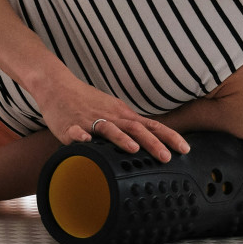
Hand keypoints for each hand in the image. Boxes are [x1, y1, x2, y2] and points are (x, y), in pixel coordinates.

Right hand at [31, 73, 188, 161]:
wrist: (57, 85)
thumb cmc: (86, 101)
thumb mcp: (113, 109)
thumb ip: (129, 125)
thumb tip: (149, 141)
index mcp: (122, 115)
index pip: (151, 126)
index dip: (169, 137)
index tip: (185, 149)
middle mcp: (110, 117)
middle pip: (135, 129)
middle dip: (152, 143)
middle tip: (167, 157)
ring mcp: (90, 120)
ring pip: (108, 129)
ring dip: (121, 139)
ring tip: (133, 150)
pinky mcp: (70, 125)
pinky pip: (76, 131)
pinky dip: (80, 136)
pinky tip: (84, 141)